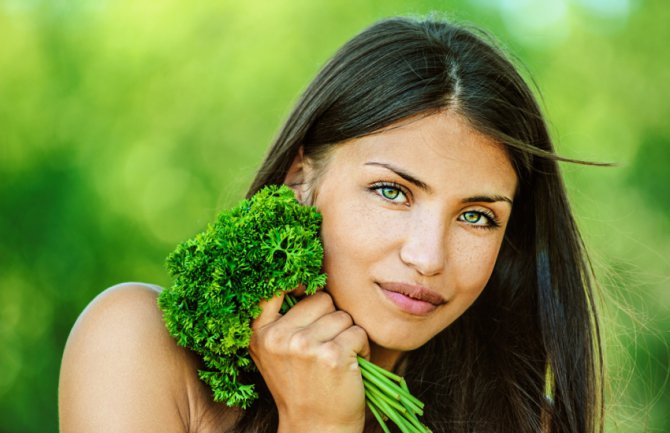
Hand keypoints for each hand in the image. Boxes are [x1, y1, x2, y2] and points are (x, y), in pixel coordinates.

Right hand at [250, 291, 369, 432]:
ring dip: (348, 334)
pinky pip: (358, 332)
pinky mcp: (332, 355)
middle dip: (331, 317)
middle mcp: (279, 338)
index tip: (307, 290)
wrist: (315, 428)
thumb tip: (300, 280)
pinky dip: (362, 348)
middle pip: (321, 298)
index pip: (276, 288)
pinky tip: (351, 366)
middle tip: (327, 344)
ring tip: (338, 358)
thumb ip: (279, 320)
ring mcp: (305, 346)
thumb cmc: (300, 387)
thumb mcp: (273, 354)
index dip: (297, 283)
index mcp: (260, 334)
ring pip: (342, 315)